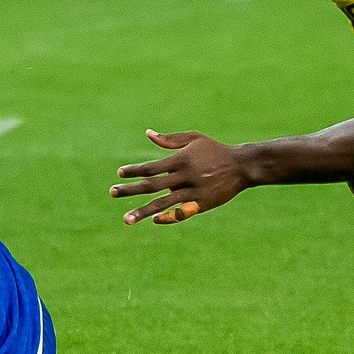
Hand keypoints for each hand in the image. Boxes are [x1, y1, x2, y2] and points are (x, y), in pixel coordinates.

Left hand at [111, 130, 248, 224]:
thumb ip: (170, 140)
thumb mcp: (194, 138)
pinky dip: (167, 217)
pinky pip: (181, 213)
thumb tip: (148, 134)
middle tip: (111, 192)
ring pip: (162, 203)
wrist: (242, 165)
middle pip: (151, 185)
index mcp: (180, 159)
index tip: (120, 173)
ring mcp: (192, 192)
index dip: (134, 170)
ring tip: (126, 219)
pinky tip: (154, 219)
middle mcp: (184, 176)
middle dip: (130, 189)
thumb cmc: (215, 150)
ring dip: (142, 211)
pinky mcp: (202, 204)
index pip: (151, 167)